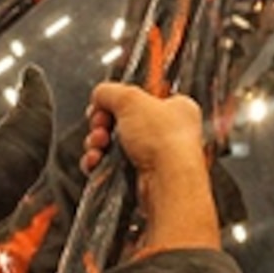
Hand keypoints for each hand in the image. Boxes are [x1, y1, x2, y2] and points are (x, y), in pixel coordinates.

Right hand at [83, 84, 205, 179]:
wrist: (167, 181)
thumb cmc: (164, 140)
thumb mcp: (131, 99)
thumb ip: (110, 91)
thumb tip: (99, 95)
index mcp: (177, 108)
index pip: (141, 99)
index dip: (119, 100)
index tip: (105, 103)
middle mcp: (168, 133)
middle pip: (122, 122)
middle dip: (102, 123)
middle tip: (100, 124)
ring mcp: (154, 158)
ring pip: (113, 145)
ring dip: (98, 142)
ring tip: (99, 143)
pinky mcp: (140, 179)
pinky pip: (110, 167)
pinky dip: (98, 163)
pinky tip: (96, 160)